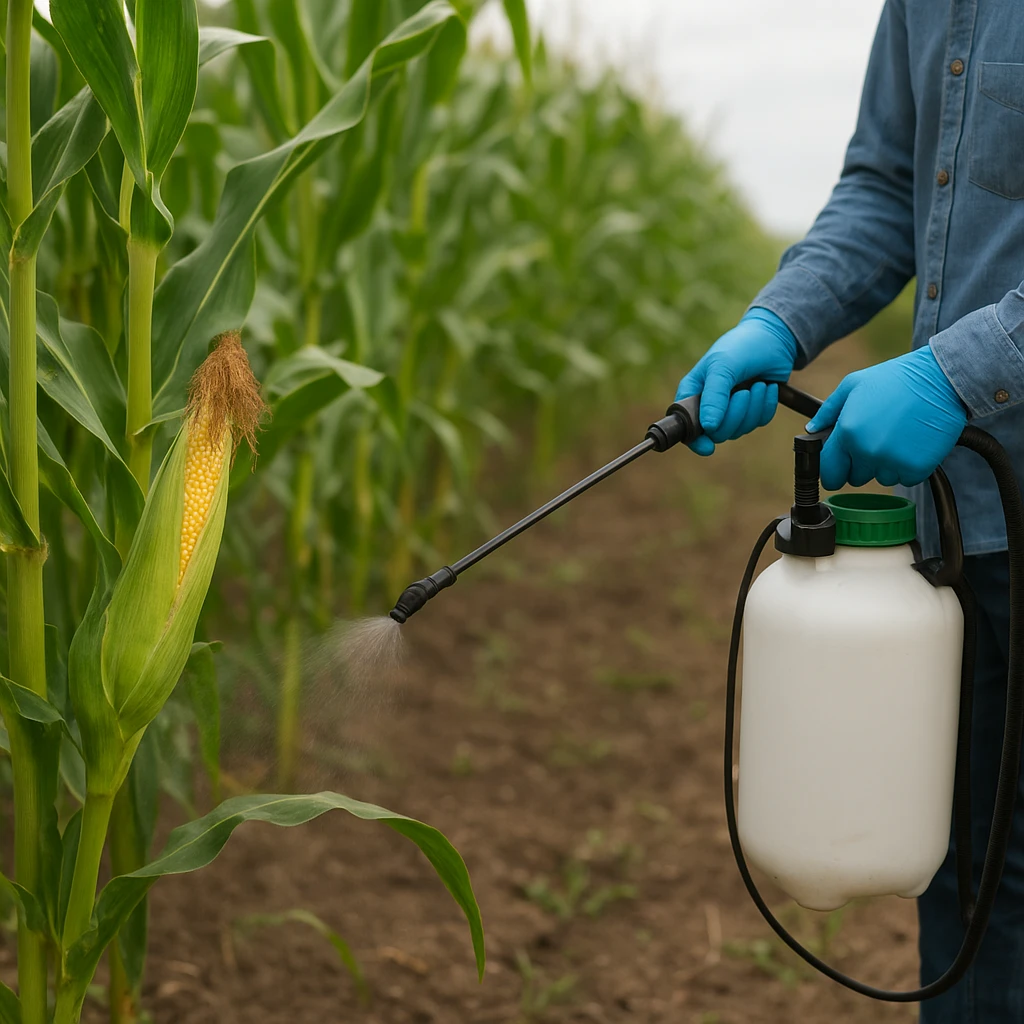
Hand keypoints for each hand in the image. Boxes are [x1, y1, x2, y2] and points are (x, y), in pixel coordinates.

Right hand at [676, 308, 798, 455]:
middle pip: (716, 433)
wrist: (774, 338)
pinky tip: (766, 388)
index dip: (696, 440)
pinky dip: (765, 407)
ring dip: (752, 408)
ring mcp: (730, 410)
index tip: (708, 446)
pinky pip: (757, 423)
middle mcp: (709, 405)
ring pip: (739, 430)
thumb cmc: (741, 346)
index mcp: (693, 394)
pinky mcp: (751, 411)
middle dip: (735, 415)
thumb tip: (708, 427)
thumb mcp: (723, 367)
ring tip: (757, 385)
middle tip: (744, 392)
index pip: (687, 427)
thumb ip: (714, 397)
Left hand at [807, 346, 966, 490]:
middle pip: (854, 477)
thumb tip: (811, 429)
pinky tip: (912, 444)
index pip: (829, 472)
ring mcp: (892, 462)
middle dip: (860, 464)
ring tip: (897, 437)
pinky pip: (905, 478)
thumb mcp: (853, 385)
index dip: (833, 470)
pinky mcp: (917, 468)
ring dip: (885, 465)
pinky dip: (908, 467)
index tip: (839, 466)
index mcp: (847, 432)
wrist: (942, 379)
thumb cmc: (896, 379)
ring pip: (880, 478)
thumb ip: (827, 411)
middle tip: (875, 440)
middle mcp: (867, 451)